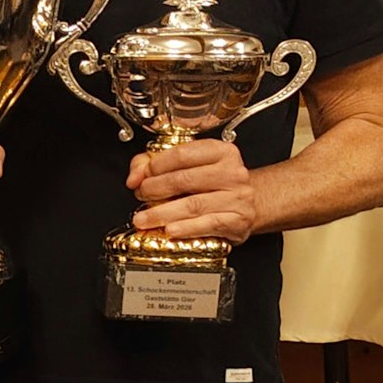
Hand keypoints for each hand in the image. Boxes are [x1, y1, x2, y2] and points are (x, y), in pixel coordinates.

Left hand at [127, 139, 258, 242]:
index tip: (141, 176)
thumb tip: (134, 177)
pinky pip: (208, 224)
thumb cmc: (211, 183)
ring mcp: (238, 198)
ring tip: (143, 219)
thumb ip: (152, 163)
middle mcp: (233, 173)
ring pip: (193, 204)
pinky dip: (186, 228)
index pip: (182, 154)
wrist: (247, 204)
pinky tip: (169, 230)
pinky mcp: (239, 221)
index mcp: (221, 151)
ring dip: (162, 213)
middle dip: (155, 189)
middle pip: (185, 180)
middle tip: (140, 195)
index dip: (155, 166)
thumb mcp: (185, 165)